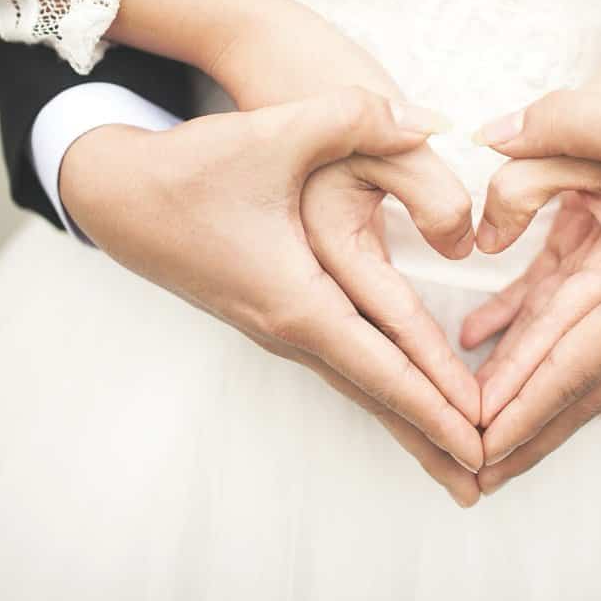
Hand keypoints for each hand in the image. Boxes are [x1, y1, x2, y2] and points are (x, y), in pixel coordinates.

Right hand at [61, 88, 483, 503]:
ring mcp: (277, 327)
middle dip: (430, 438)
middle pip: (375, 395)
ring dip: (408, 420)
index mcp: (296, 299)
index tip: (481, 441)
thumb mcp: (275, 132)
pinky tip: (403, 398)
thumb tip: (433, 121)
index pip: (381, 366)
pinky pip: (342, 363)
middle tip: (485, 482)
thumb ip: (357, 118)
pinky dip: (380, 388)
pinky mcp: (273, 313)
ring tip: (452, 458)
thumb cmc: (191, 168)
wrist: (115, 194)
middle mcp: (288, 327)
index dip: (436, 403)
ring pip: (358, 384)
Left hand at [466, 86, 600, 494]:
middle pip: (580, 392)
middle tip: (469, 473)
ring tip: (494, 443)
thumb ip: (560, 121)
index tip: (474, 448)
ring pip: (594, 376)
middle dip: (523, 433)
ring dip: (542, 408)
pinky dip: (563, 358)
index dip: (517, 408)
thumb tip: (489, 135)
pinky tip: (512, 348)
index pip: (570, 367)